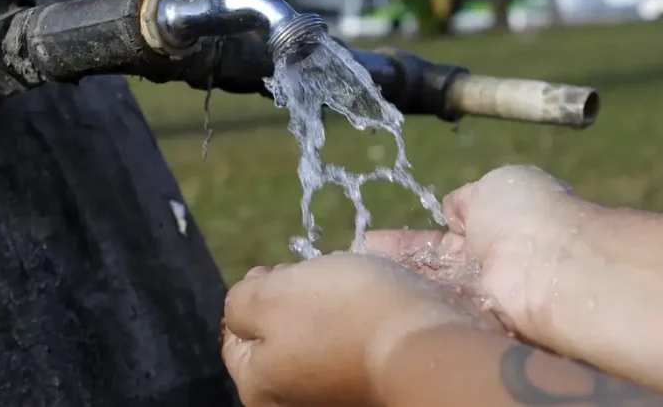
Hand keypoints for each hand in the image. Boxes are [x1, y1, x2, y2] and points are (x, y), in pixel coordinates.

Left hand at [221, 252, 493, 406]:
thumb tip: (243, 306)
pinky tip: (373, 306)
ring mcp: (335, 399)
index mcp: (259, 388)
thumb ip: (240, 301)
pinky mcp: (371, 389)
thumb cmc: (342, 314)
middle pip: (279, 339)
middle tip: (315, 274)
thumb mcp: (271, 295)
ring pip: (318, 341)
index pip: (236, 336)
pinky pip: (353, 349)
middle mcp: (294, 404)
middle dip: (292, 301)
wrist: (427, 344)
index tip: (277, 268)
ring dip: (328, 310)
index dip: (253, 293)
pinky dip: (358, 326)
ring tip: (350, 285)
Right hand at [365, 164, 598, 346]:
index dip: (410, 238)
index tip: (373, 239)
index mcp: (494, 223)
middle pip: (431, 265)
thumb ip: (468, 199)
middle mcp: (485, 263)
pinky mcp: (474, 322)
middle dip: (395, 262)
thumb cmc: (527, 215)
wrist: (553, 266)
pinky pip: (435, 310)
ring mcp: (478, 295)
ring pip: (429, 287)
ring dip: (396, 281)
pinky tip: (374, 297)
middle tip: (357, 260)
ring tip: (355, 277)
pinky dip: (409, 302)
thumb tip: (451, 208)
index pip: (443, 234)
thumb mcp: (495, 185)